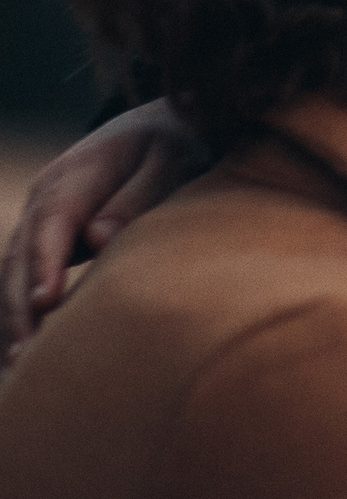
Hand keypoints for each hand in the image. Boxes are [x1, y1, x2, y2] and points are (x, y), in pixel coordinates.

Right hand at [3, 100, 206, 357]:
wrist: (167, 128)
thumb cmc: (178, 143)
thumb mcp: (172, 157)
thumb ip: (140, 195)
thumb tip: (99, 240)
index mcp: (75, 174)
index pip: (51, 222)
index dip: (45, 262)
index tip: (46, 301)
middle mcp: (46, 199)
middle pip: (20, 256)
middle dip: (19, 306)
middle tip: (26, 355)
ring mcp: (42, 222)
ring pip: (12, 275)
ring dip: (11, 320)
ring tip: (17, 370)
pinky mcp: (50, 244)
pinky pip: (23, 282)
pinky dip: (18, 317)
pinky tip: (17, 360)